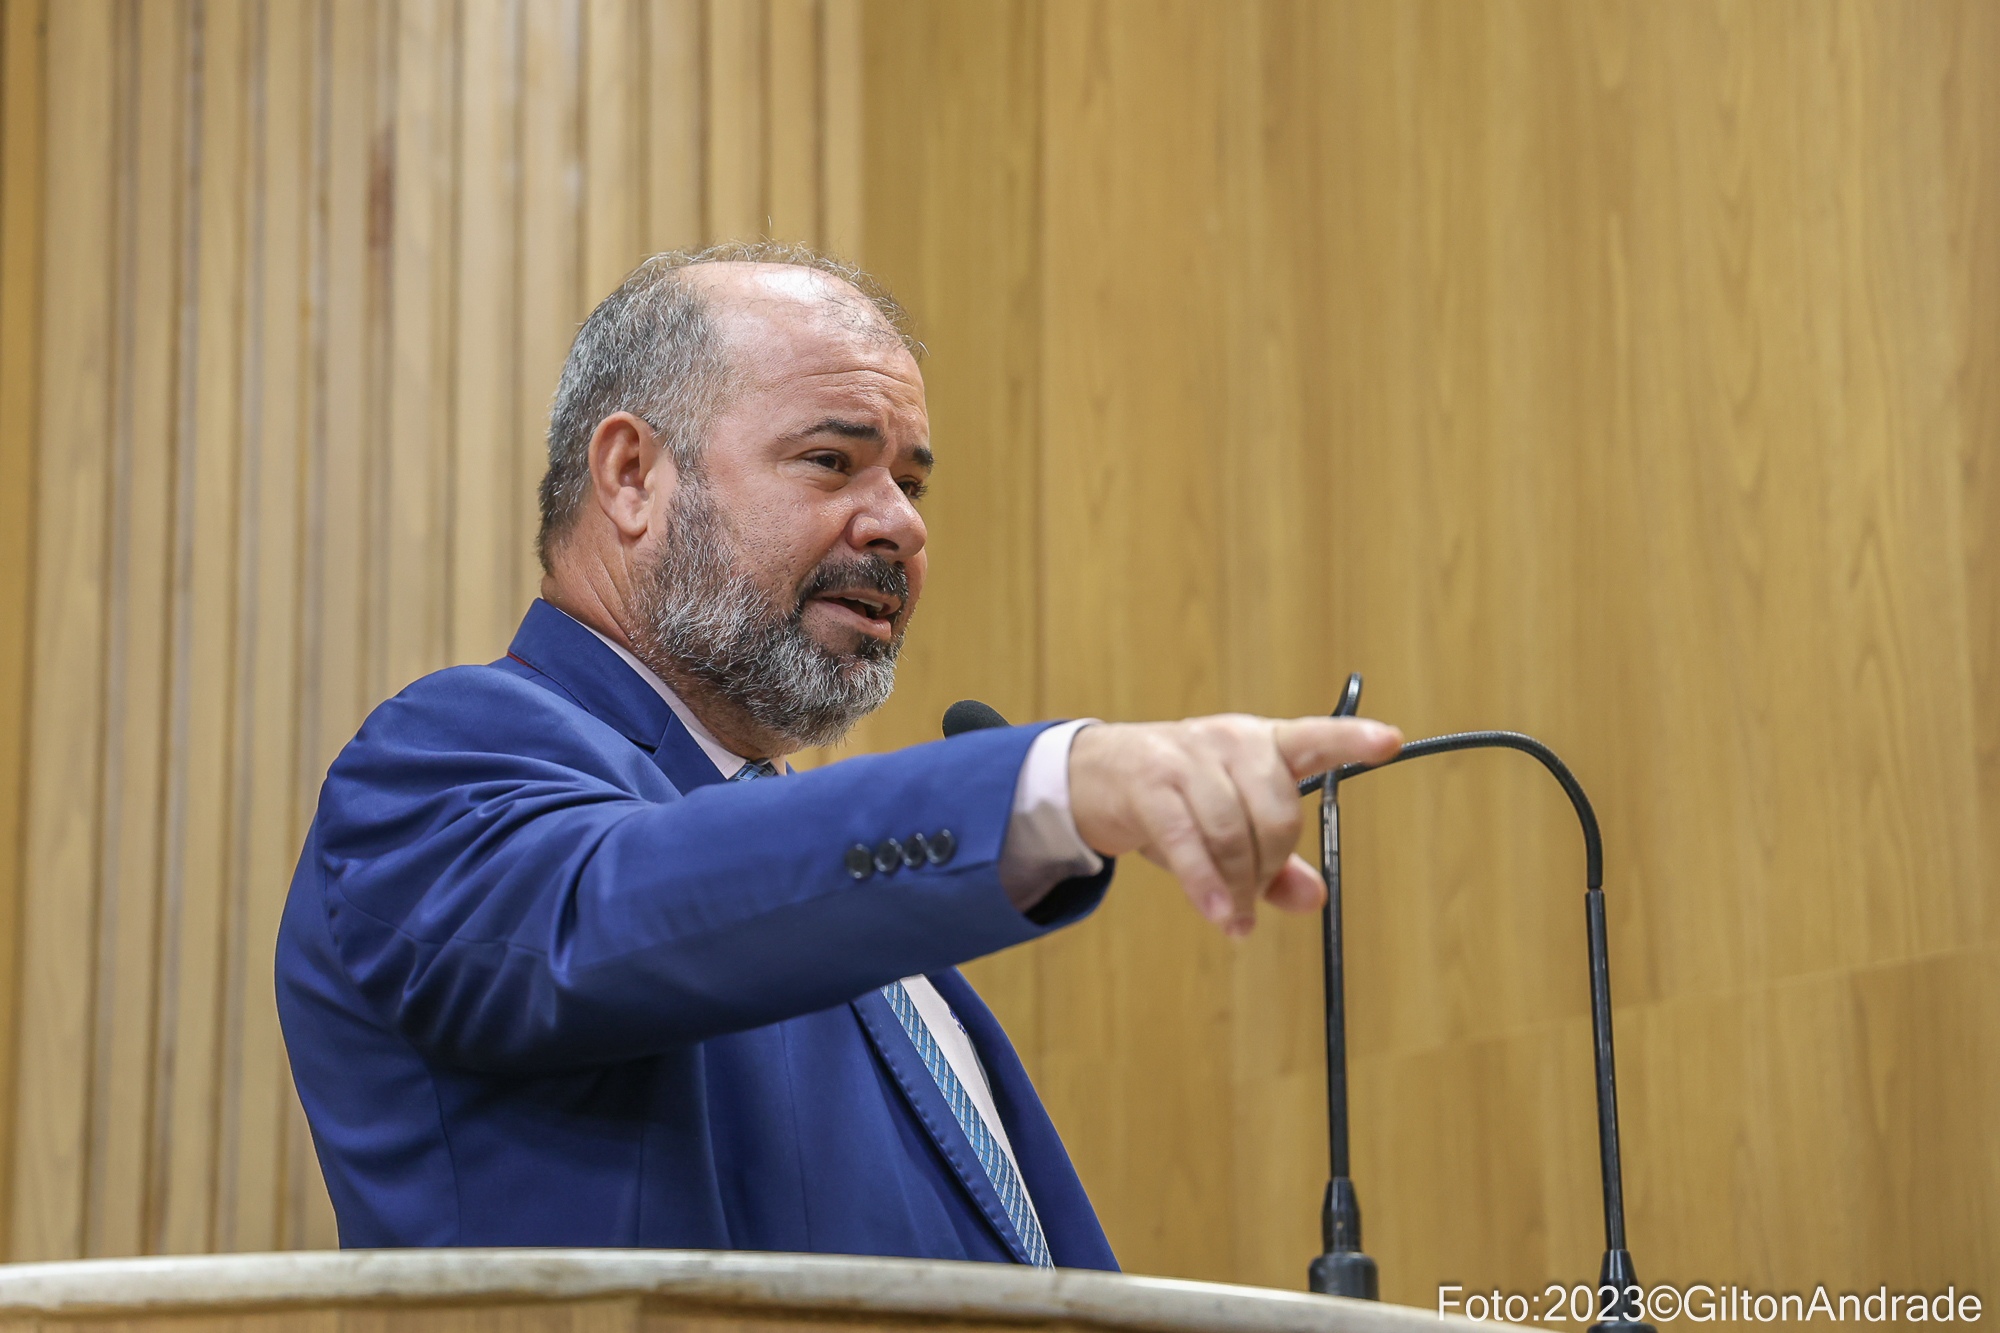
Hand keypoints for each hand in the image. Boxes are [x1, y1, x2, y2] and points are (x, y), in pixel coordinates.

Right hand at [1068, 714, 1401, 935]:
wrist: (1094, 774)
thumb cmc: (1175, 799)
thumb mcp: (1229, 825)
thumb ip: (1276, 864)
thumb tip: (1315, 899)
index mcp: (1261, 743)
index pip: (1315, 738)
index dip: (1354, 740)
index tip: (1391, 742)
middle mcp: (1230, 740)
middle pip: (1277, 812)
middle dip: (1272, 864)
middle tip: (1253, 893)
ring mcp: (1186, 758)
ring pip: (1233, 832)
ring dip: (1238, 886)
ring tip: (1233, 915)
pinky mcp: (1148, 784)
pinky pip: (1188, 842)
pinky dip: (1207, 885)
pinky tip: (1219, 914)